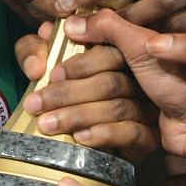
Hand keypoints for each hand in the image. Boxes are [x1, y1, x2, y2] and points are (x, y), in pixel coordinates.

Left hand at [17, 27, 157, 162]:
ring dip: (78, 115)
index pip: (109, 54)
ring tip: (47, 124)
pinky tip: (80, 137)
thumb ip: (39, 50)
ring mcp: (148, 108)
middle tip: (35, 104)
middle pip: (110, 82)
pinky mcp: (150, 137)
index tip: (52, 75)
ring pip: (117, 108)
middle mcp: (140, 80)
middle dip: (68, 93)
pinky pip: (132, 133)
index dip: (81, 64)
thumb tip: (41, 45)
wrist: (80, 140)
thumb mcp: (46, 68)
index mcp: (120, 55)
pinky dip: (105, 134)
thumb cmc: (64, 95)